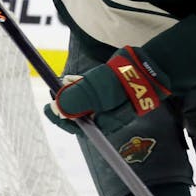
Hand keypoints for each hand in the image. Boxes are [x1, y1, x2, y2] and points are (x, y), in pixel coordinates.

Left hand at [44, 46, 171, 134]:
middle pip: (79, 115)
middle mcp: (107, 117)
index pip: (78, 127)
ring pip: (84, 102)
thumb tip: (56, 108)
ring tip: (67, 80)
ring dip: (73, 92)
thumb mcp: (97, 92)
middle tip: (54, 89)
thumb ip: (76, 100)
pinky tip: (76, 78)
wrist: (148, 68)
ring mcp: (110, 105)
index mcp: (106, 124)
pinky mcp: (111, 93)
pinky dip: (82, 85)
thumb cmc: (125, 83)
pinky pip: (91, 93)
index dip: (61, 119)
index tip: (47, 107)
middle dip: (65, 102)